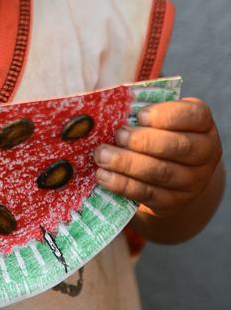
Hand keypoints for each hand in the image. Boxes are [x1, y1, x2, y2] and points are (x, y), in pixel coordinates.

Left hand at [94, 98, 222, 238]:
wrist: (173, 174)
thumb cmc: (160, 133)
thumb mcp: (160, 117)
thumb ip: (143, 111)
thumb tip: (111, 107)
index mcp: (202, 123)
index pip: (193, 116)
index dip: (166, 116)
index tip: (140, 115)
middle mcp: (205, 152)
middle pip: (178, 146)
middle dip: (144, 141)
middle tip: (118, 136)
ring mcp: (193, 180)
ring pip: (162, 172)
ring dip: (128, 164)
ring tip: (103, 156)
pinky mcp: (174, 201)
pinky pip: (149, 194)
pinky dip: (124, 185)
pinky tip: (104, 176)